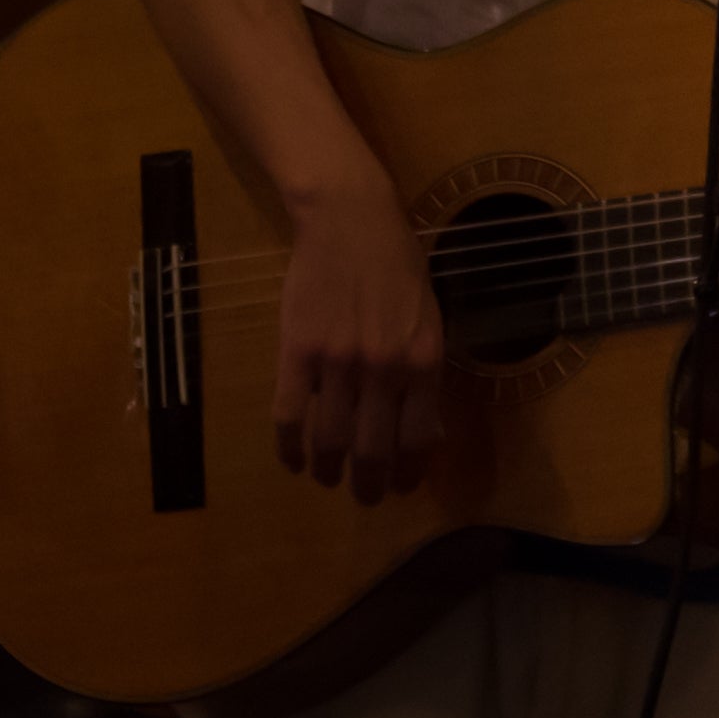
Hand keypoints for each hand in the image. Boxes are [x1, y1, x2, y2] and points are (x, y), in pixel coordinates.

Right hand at [274, 186, 445, 504]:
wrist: (350, 220)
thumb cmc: (397, 265)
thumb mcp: (429, 318)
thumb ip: (425, 372)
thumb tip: (425, 429)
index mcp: (423, 361)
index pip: (419, 438)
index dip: (408, 472)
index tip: (400, 487)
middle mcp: (383, 369)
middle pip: (374, 450)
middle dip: (369, 485)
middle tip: (363, 497)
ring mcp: (337, 362)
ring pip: (331, 440)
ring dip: (329, 471)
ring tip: (327, 479)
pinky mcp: (297, 352)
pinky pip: (290, 415)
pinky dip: (289, 447)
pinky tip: (291, 459)